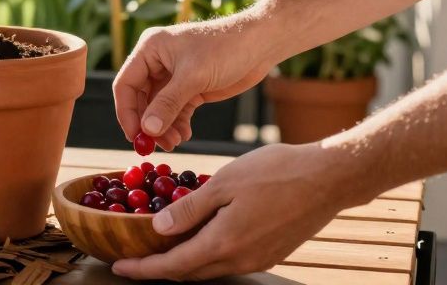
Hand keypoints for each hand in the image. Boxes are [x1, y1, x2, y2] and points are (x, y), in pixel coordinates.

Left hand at [112, 143, 369, 280]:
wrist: (328, 179)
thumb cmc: (276, 173)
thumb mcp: (224, 183)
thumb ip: (189, 210)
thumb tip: (157, 229)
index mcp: (223, 244)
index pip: (173, 266)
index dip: (142, 269)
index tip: (118, 266)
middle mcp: (239, 260)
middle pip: (189, 273)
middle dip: (158, 269)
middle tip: (133, 258)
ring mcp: (257, 259)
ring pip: (209, 269)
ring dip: (183, 263)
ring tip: (159, 247)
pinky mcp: (269, 253)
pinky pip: (228, 261)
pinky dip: (206, 255)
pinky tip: (198, 237)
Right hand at [113, 14, 274, 149]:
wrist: (260, 44)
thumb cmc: (225, 49)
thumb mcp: (193, 77)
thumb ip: (168, 104)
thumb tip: (147, 130)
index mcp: (149, 49)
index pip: (125, 84)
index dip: (127, 113)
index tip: (135, 137)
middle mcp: (157, 62)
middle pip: (140, 99)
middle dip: (148, 123)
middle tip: (155, 146)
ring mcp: (174, 76)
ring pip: (158, 108)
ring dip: (164, 127)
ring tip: (175, 142)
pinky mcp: (191, 87)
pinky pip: (176, 110)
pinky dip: (178, 124)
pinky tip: (185, 135)